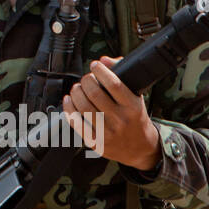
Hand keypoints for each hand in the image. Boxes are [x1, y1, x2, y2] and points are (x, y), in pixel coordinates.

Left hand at [63, 56, 160, 170]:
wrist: (140, 148)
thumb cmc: (135, 117)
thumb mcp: (135, 96)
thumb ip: (122, 74)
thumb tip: (104, 60)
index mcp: (132, 107)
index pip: (114, 85)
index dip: (101, 72)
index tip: (95, 65)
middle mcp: (120, 120)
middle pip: (95, 94)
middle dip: (86, 81)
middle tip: (86, 78)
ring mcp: (107, 132)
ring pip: (83, 107)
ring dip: (76, 92)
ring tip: (77, 88)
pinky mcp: (95, 141)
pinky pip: (76, 122)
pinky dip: (68, 108)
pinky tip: (69, 100)